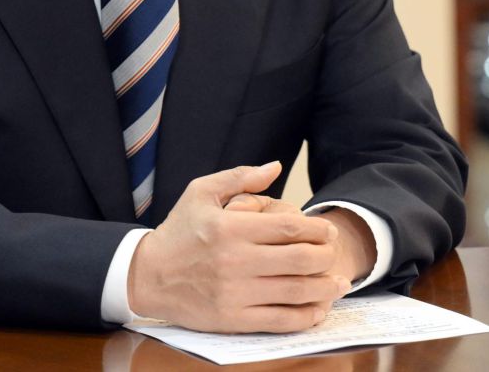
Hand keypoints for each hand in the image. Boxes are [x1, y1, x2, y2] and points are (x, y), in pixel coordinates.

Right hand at [128, 163, 351, 332]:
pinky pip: (281, 321)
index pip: (289, 228)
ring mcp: (236, 292)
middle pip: (300, 259)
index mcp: (231, 227)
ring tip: (338, 282)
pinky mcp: (234, 319)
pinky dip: (307, 316)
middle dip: (327, 256)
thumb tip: (275, 167)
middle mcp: (236, 260)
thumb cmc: (179, 231)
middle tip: (335, 253)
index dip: (317, 229)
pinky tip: (318, 309)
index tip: (328, 230)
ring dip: (325, 288)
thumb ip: (241, 177)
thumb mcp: (201, 192)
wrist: (149, 275)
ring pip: (296, 292)